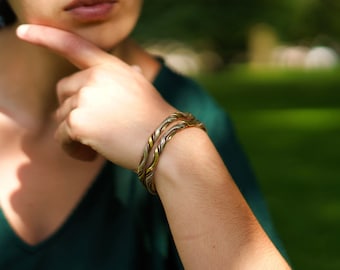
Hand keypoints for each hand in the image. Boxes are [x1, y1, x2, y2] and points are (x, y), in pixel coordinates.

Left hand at [16, 24, 174, 168]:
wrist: (164, 141)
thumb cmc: (155, 119)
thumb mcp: (141, 88)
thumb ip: (125, 77)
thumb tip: (130, 69)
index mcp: (110, 67)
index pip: (74, 46)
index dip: (46, 36)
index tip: (24, 31)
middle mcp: (95, 77)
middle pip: (64, 92)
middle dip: (74, 111)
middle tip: (94, 129)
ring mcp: (85, 97)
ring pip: (62, 117)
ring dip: (76, 133)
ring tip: (99, 144)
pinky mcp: (78, 121)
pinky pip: (62, 137)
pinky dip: (73, 149)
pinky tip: (92, 154)